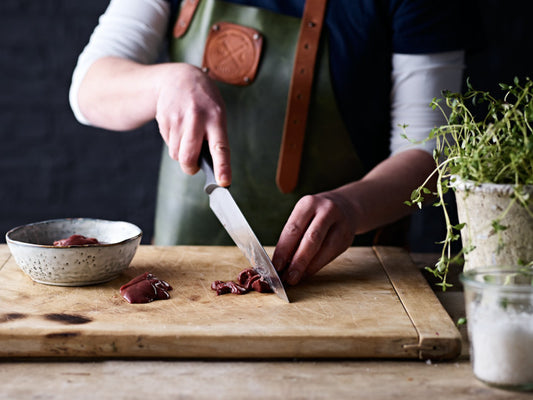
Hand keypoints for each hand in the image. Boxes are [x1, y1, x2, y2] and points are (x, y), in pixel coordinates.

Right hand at [155, 63, 230, 185]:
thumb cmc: (204, 101)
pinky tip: (178, 127)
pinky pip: (168, 144)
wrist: (179, 78)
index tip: (223, 182)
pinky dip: (173, 142)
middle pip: (188, 157)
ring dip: (181, 153)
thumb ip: (215, 137)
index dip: (222, 167)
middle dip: (190, 167)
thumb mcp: (217, 113)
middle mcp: (197, 118)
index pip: (220, 147)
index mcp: (216, 117)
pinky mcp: (164, 119)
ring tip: (187, 135)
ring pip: (176, 154)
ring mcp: (178, 118)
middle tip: (193, 166)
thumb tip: (210, 166)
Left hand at [272, 190, 358, 284]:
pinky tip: (307, 273)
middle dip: (298, 261)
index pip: (293, 229)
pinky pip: (330, 255)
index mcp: (308, 203)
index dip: (284, 249)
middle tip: (287, 277)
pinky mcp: (347, 238)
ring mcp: (340, 224)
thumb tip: (280, 262)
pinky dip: (317, 266)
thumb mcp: (303, 216)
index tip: (276, 266)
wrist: (346, 207)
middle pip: (311, 239)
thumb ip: (292, 237)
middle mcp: (326, 211)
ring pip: (324, 249)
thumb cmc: (316, 214)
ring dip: (308, 267)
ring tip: (295, 278)